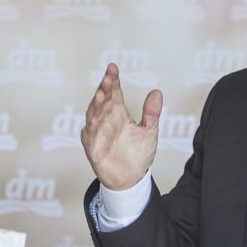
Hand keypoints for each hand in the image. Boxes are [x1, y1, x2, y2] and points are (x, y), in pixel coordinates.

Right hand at [80, 63, 162, 190]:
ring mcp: (97, 132)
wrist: (130, 178)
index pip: (114, 92)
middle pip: (103, 99)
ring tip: (101, 93)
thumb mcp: (149, 131)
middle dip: (105, 88)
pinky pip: (90, 135)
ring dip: (96, 104)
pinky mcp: (93, 147)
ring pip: (94, 114)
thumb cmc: (137, 154)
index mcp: (118, 113)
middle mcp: (106, 119)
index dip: (113, 80)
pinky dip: (91, 128)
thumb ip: (151, 112)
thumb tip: (157, 92)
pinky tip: (93, 120)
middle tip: (108, 77)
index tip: (113, 68)